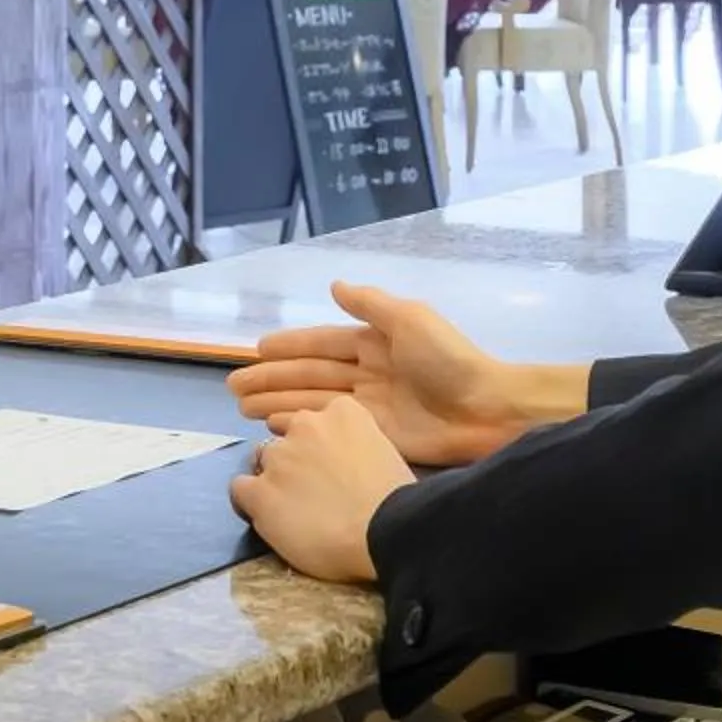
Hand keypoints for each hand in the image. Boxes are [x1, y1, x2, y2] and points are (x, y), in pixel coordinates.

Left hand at [227, 397, 414, 583]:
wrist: (384, 534)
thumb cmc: (398, 501)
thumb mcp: (386, 454)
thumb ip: (359, 446)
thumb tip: (350, 462)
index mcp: (342, 412)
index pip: (319, 418)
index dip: (323, 444)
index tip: (332, 466)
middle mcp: (304, 424)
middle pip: (288, 437)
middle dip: (297, 459)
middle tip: (314, 491)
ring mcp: (278, 457)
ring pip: (263, 462)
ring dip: (275, 479)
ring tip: (293, 510)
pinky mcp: (259, 492)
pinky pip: (240, 489)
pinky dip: (250, 501)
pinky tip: (269, 518)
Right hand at [229, 281, 587, 467]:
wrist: (487, 410)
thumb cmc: (450, 361)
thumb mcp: (410, 319)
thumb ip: (370, 304)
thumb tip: (334, 285)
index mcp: (376, 342)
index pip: (322, 343)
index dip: (289, 346)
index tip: (255, 349)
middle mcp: (368, 373)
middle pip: (310, 375)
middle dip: (272, 379)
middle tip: (233, 388)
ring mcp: (370, 407)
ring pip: (312, 403)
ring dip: (278, 404)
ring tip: (242, 408)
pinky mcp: (374, 436)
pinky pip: (329, 427)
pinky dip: (301, 426)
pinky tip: (275, 428)